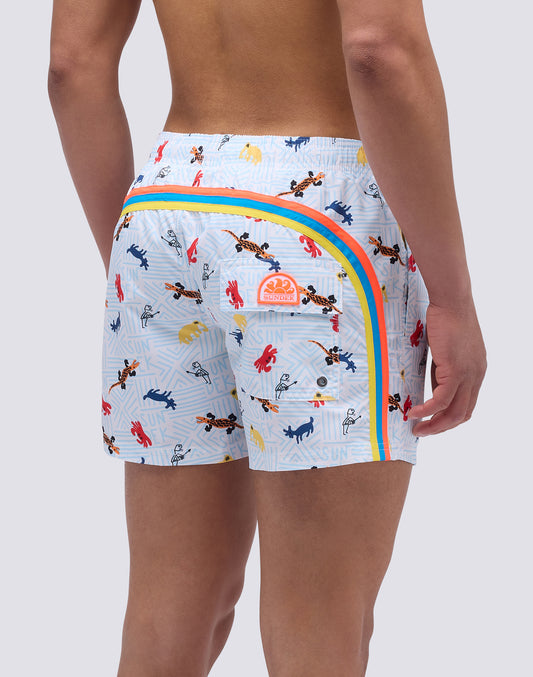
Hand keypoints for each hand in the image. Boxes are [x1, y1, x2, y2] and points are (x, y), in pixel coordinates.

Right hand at [407, 299, 486, 435]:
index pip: (466, 405)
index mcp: (476, 372)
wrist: (452, 302)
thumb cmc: (446, 319)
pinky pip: (442, 400)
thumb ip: (444, 370)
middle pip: (462, 414)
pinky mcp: (456, 370)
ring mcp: (468, 375)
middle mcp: (476, 376)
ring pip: (453, 411)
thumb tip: (434, 386)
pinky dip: (428, 410)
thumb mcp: (446, 351)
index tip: (431, 422)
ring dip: (434, 424)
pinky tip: (415, 413)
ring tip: (416, 428)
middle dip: (441, 428)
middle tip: (422, 432)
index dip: (449, 418)